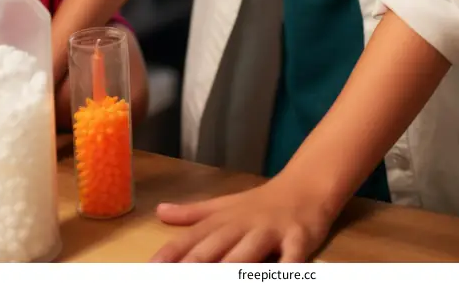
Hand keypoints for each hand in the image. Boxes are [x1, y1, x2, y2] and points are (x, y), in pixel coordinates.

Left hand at [150, 175, 332, 262]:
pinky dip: (283, 270)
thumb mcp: (225, 205)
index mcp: (224, 219)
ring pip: (247, 254)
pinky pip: (290, 260)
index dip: (172, 253)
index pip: (194, 237)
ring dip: (231, 269)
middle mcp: (244, 225)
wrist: (306, 185)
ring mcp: (271, 231)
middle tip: (176, 277)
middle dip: (195, 264)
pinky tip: (277, 277)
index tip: (152, 267)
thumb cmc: (261, 202)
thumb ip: (193, 213)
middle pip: (216, 247)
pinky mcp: (299, 239)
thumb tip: (159, 211)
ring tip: (215, 279)